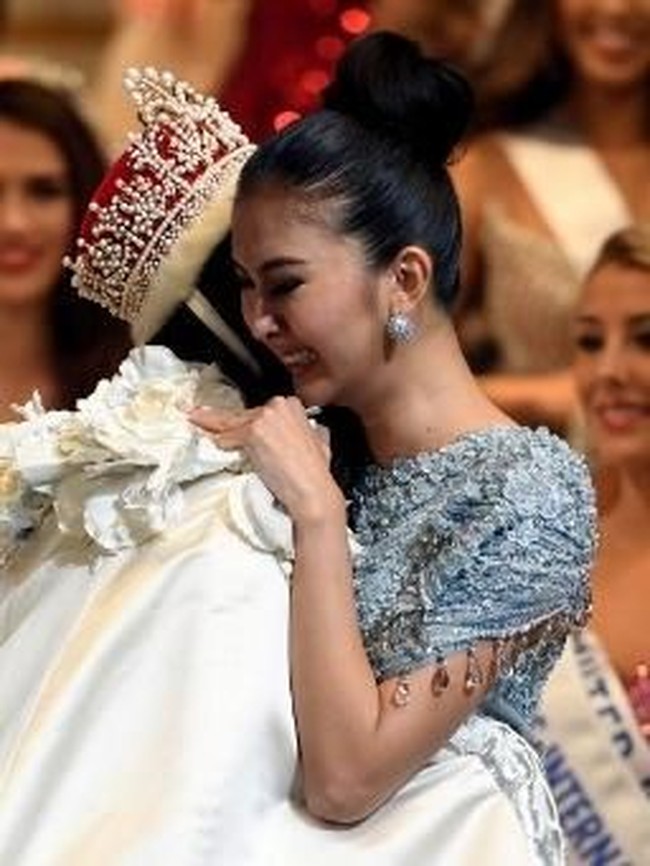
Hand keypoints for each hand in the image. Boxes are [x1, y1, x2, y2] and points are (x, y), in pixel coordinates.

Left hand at [190, 397, 345, 524]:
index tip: (235, 422)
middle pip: (242, 414)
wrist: (313, 489)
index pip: (259, 410)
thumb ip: (304, 430)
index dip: (245, 419)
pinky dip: (219, 443)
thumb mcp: (317, 440)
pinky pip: (228, 438)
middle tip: (201, 416)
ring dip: (211, 424)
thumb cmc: (315, 472)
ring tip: (194, 419)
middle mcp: (279, 406)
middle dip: (223, 419)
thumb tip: (303, 431)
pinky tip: (211, 443)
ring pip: (231, 423)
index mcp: (293, 405)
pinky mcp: (253, 433)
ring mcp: (265, 418)